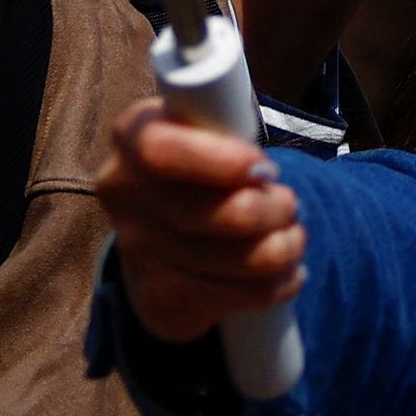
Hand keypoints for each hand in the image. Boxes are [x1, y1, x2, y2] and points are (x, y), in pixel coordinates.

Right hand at [96, 100, 300, 345]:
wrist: (163, 229)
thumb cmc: (202, 161)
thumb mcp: (204, 123)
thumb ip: (222, 116)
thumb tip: (260, 167)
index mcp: (132, 136)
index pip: (160, 152)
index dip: (222, 164)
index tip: (263, 167)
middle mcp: (122, 195)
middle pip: (216, 215)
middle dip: (275, 209)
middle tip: (289, 202)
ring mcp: (136, 251)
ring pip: (240, 260)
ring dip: (286, 247)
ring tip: (292, 235)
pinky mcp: (158, 299)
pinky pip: (240, 296)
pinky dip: (278, 284)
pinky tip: (287, 273)